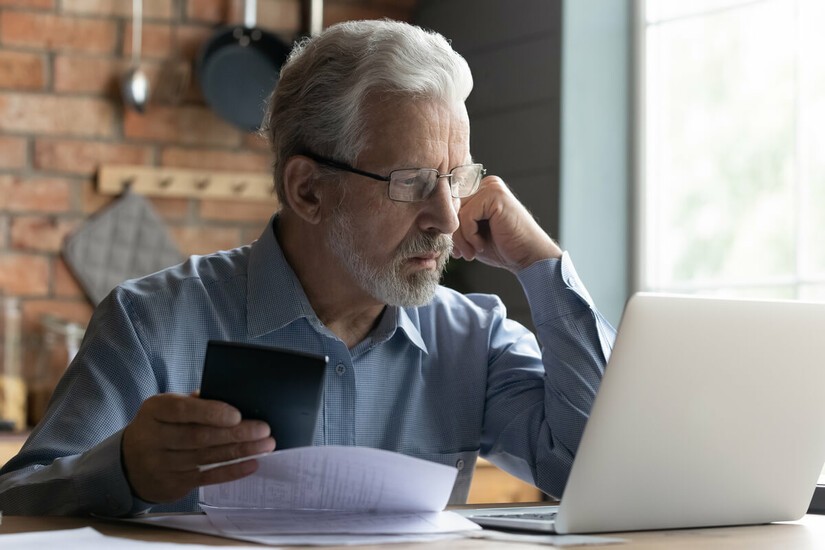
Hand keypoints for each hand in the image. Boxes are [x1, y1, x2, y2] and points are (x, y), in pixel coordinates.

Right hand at [121, 393, 275, 503]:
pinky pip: (207, 478)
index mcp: (154, 411)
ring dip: (240, 451)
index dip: (211, 413)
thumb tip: (233, 399)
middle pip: (199, 436)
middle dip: (236, 433)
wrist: (128, 463)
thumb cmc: (160, 426)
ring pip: (206, 457)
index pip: (182, 411)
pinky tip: (252, 463)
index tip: (237, 414)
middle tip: (263, 429)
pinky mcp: (172, 484)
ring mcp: (161, 464)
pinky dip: (232, 471)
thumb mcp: (166, 408)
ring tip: (265, 445)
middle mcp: (154, 438)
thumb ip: (195, 402)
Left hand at [452, 175, 561, 271]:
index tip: (458, 250)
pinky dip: (470, 236)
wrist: (528, 258)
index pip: (450, 205)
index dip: (450, 229)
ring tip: (473, 252)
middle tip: (465, 254)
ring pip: (457, 213)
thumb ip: (456, 223)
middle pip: (451, 208)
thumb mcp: (472, 234)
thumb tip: (430, 222)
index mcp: (480, 190)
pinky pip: (466, 216)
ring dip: (461, 239)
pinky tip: (482, 245)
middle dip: (454, 235)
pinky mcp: (495, 195)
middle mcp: (486, 184)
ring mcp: (491, 187)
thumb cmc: (503, 248)